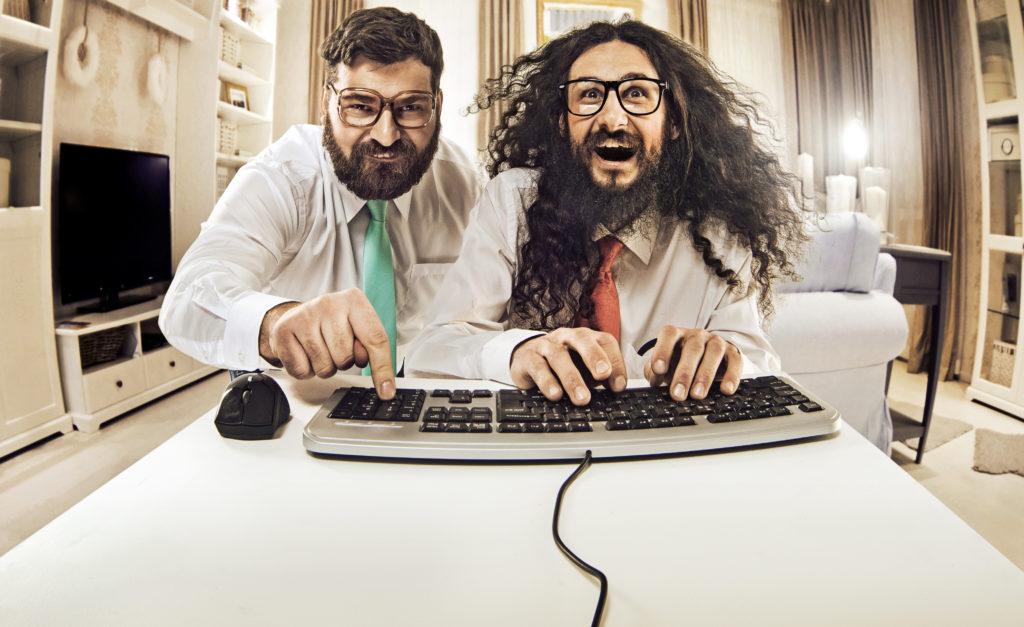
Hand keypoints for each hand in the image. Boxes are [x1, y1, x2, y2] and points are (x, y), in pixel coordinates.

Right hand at [258, 289, 394, 398]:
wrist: (297, 316)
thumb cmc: (333, 324)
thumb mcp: (358, 328)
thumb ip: (371, 347)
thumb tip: (383, 381)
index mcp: (354, 300)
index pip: (375, 339)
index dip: (382, 368)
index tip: (386, 392)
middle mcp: (329, 303)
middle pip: (346, 357)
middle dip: (343, 362)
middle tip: (334, 348)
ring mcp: (304, 315)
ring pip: (324, 366)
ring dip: (324, 366)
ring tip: (320, 349)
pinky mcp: (284, 330)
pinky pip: (302, 370)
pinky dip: (305, 370)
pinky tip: (305, 353)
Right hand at [509, 328, 626, 404]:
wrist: (525, 358)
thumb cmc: (561, 364)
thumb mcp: (583, 368)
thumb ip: (599, 376)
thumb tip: (616, 389)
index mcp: (585, 337)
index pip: (605, 342)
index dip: (616, 362)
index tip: (619, 385)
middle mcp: (566, 337)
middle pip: (582, 340)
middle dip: (594, 357)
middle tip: (603, 375)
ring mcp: (546, 345)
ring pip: (559, 356)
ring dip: (572, 378)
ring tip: (582, 398)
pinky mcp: (528, 358)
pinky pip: (538, 368)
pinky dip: (548, 382)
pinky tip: (556, 395)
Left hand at [643, 326, 741, 400]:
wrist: (706, 360)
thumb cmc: (680, 363)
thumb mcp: (665, 366)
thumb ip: (655, 371)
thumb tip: (654, 379)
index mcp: (677, 335)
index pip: (669, 335)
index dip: (663, 351)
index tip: (658, 370)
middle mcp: (697, 335)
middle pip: (692, 348)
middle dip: (684, 373)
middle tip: (678, 394)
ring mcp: (716, 342)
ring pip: (713, 353)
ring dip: (705, 375)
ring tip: (697, 395)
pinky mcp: (733, 352)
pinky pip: (735, 361)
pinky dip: (732, 376)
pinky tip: (726, 390)